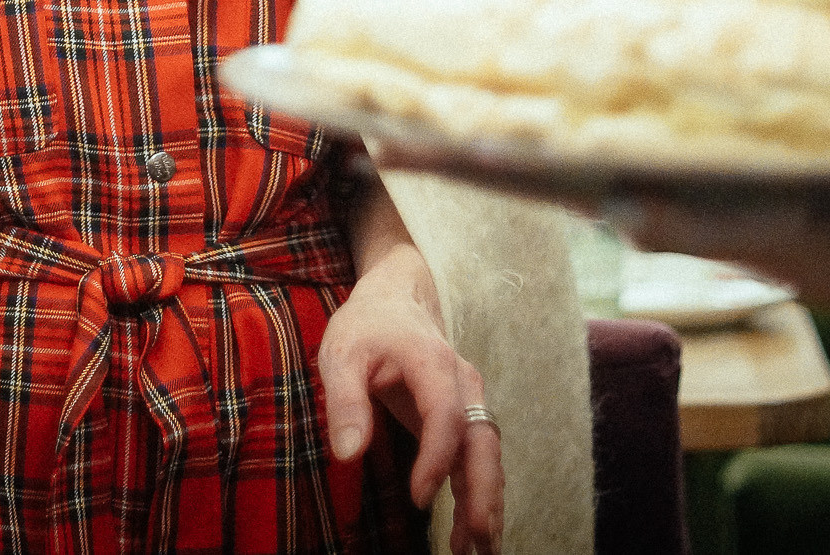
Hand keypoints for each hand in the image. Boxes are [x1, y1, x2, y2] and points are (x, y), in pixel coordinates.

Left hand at [315, 245, 503, 553]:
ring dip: (488, 502)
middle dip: (484, 493)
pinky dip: (479, 494)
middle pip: (483, 441)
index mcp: (432, 362)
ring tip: (482, 550)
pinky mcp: (463, 418)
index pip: (446, 415)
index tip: (419, 498)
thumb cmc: (367, 326)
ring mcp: (468, 401)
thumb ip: (345, 400)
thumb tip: (347, 453)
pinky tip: (470, 532)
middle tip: (477, 541)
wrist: (397, 299)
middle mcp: (462, 384)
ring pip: (488, 455)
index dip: (437, 459)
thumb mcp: (341, 353)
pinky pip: (478, 458)